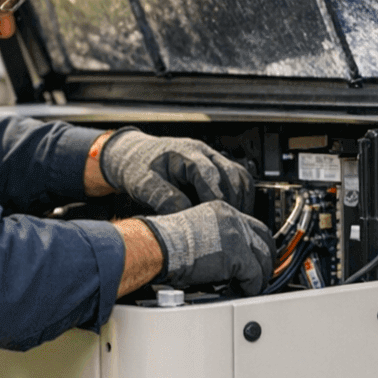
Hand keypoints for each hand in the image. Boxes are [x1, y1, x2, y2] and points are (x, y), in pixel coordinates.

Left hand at [99, 128, 253, 213]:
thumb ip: (164, 198)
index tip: (215, 218)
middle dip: (233, 202)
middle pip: (231, 175)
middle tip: (229, 225)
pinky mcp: (216, 167)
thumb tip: (186, 214)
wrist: (135, 156)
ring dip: (242, 200)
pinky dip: (241, 197)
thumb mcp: (144, 185)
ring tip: (236, 222)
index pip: (209, 174)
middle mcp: (203, 152)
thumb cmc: (138, 168)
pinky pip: (238, 179)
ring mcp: (212, 158)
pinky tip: (235, 214)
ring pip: (240, 176)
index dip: (214, 198)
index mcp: (185, 153)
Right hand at [141, 201, 273, 294]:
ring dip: (260, 275)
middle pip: (264, 238)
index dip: (255, 243)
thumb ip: (213, 239)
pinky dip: (251, 286)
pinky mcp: (237, 256)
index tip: (256, 254)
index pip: (251, 225)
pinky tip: (243, 291)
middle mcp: (233, 220)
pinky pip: (255, 275)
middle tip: (261, 272)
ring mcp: (238, 237)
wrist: (159, 246)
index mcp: (222, 211)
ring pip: (264, 258)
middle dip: (265, 258)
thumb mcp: (195, 232)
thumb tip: (221, 258)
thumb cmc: (165, 243)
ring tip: (251, 285)